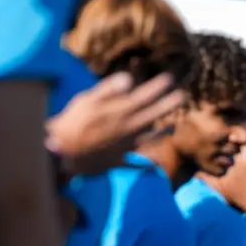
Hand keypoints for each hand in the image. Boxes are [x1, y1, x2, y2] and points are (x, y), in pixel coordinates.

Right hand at [45, 71, 185, 176]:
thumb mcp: (86, 100)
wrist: (62, 153)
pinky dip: (146, 165)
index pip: (143, 96)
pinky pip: (136, 163)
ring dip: (162, 132)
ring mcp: (125, 146)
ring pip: (149, 139)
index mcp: (120, 112)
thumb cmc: (71, 123)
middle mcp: (127, 129)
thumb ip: (109, 90)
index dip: (158, 87)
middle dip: (169, 105)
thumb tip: (129, 79)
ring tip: (174, 127)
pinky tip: (155, 166)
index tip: (170, 78)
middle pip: (152, 115)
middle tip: (184, 97)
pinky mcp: (118, 161)